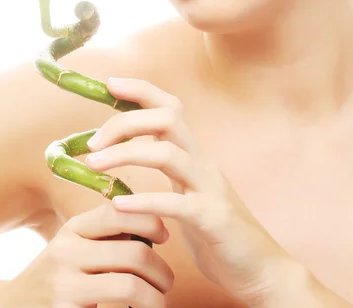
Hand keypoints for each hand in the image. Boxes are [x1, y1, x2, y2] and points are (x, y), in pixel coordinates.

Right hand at [48, 202, 173, 307]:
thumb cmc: (55, 276)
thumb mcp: (73, 245)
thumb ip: (105, 235)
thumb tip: (154, 226)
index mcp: (73, 229)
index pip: (120, 213)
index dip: (150, 222)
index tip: (165, 236)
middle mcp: (67, 253)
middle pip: (135, 254)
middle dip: (161, 270)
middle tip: (167, 282)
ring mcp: (65, 286)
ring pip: (130, 287)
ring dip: (155, 298)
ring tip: (158, 303)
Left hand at [85, 78, 294, 306]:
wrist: (260, 267)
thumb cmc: (216, 231)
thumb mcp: (187, 190)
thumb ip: (166, 170)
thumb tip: (128, 153)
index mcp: (195, 153)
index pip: (170, 106)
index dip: (141, 90)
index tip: (110, 84)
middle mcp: (203, 162)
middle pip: (168, 118)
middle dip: (126, 121)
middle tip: (92, 141)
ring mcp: (210, 188)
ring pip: (168, 154)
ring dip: (126, 154)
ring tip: (94, 164)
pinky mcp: (212, 219)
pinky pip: (176, 204)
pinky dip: (146, 202)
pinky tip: (120, 206)